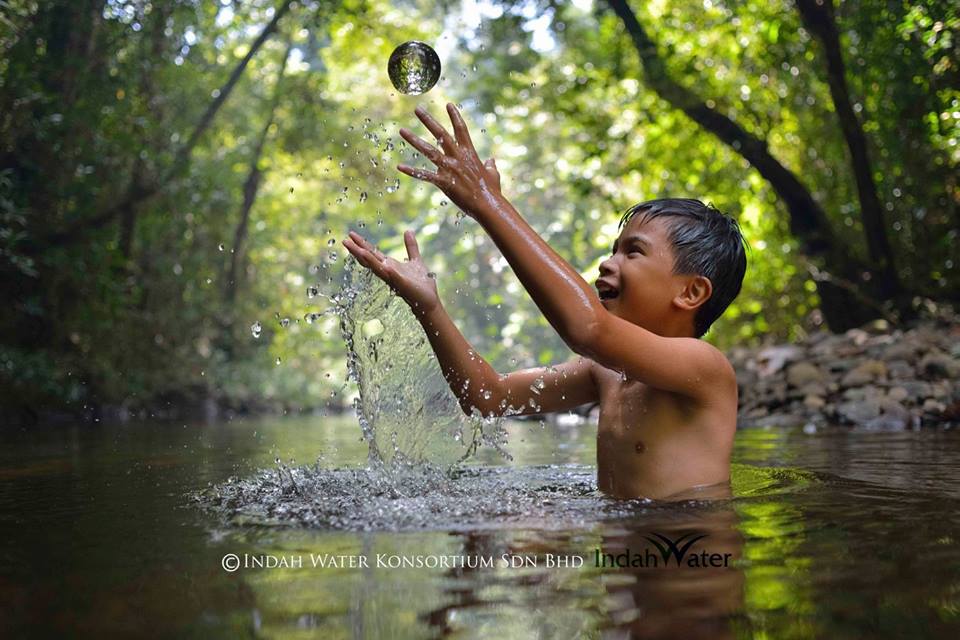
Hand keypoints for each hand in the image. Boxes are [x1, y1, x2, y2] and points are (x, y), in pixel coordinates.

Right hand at [342, 230, 439, 314]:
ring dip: (367, 259)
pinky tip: (385, 265)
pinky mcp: (403, 284)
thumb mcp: (416, 260)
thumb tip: (408, 231)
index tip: (351, 235)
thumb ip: (411, 246)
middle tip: (344, 241)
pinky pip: (394, 277)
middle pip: (369, 259)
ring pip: (377, 268)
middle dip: (357, 250)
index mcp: (390, 266)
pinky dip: (388, 271)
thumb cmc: (421, 284)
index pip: (372, 253)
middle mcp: (388, 272)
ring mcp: (394, 279)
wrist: (429, 302)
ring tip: (356, 250)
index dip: (362, 244)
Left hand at [397, 103, 501, 217]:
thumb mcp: (493, 174)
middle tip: (417, 109)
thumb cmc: (491, 191)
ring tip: (402, 131)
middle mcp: (458, 157)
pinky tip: (399, 166)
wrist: (488, 205)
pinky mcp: (444, 182)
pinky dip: (412, 171)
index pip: (461, 129)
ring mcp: (450, 168)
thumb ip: (491, 165)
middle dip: (428, 120)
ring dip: (414, 140)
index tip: (448, 104)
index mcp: (469, 153)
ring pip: (429, 150)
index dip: (455, 116)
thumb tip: (492, 161)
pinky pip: (425, 175)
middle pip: (441, 134)